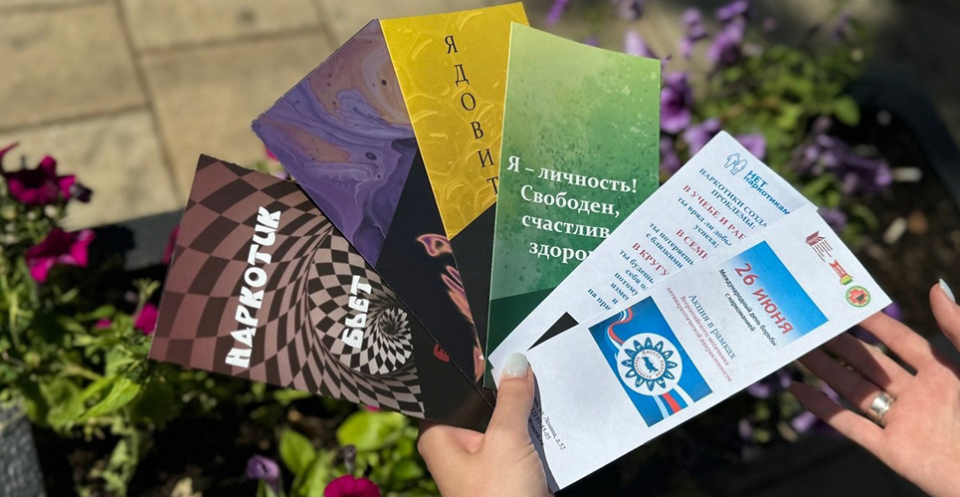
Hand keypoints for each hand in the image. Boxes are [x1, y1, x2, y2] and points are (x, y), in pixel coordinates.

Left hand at [417, 353, 551, 496]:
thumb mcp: (506, 441)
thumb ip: (511, 400)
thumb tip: (515, 364)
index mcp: (440, 438)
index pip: (451, 389)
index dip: (472, 367)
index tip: (495, 345)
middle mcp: (458, 447)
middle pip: (482, 404)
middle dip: (505, 387)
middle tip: (526, 359)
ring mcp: (485, 461)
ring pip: (505, 423)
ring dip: (523, 409)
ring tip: (543, 380)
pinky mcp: (509, 472)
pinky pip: (522, 442)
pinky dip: (535, 430)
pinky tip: (551, 410)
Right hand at [791, 281, 959, 496]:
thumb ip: (959, 328)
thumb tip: (936, 288)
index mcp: (945, 376)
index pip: (904, 342)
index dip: (877, 324)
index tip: (848, 305)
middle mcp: (920, 396)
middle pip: (872, 365)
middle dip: (842, 344)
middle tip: (813, 325)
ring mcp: (903, 424)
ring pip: (856, 391)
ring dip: (826, 370)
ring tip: (799, 350)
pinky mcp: (892, 451)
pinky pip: (851, 426)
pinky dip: (823, 408)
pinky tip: (799, 390)